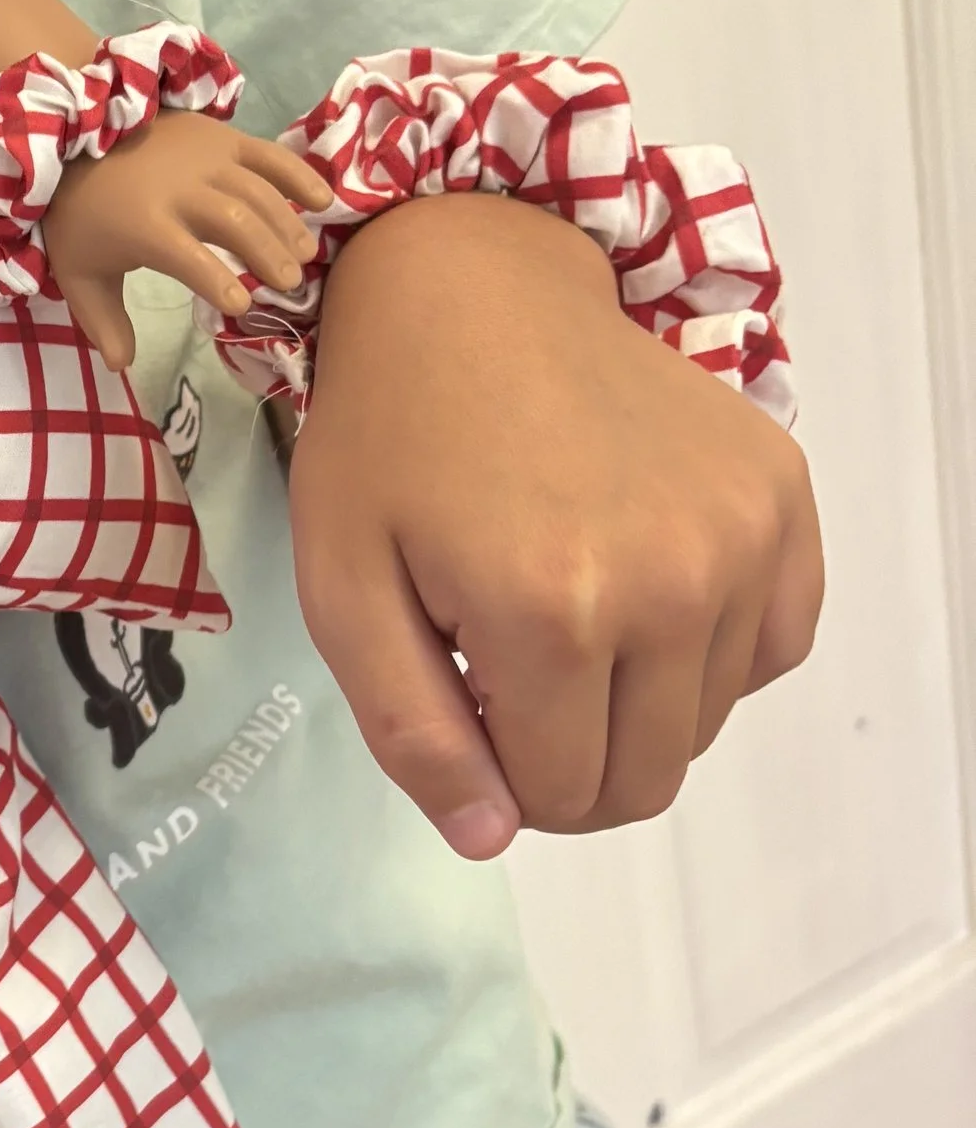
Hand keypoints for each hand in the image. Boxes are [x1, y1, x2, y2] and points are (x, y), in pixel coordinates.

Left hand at [42, 111, 331, 369]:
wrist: (75, 138)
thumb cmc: (82, 216)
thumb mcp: (80, 274)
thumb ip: (103, 321)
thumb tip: (122, 366)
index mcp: (145, 225)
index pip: (188, 258)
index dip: (216, 281)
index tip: (240, 306)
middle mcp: (181, 188)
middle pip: (235, 223)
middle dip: (266, 255)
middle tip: (288, 285)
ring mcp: (205, 158)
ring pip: (257, 192)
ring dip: (286, 225)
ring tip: (304, 256)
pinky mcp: (221, 136)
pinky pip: (267, 154)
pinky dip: (297, 175)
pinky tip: (321, 201)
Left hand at [291, 193, 822, 853]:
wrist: (475, 290)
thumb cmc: (389, 439)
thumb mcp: (345, 590)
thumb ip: (414, 730)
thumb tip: (491, 837)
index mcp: (551, 611)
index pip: (562, 795)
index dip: (503, 784)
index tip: (467, 716)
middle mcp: (672, 580)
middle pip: (647, 778)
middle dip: (571, 766)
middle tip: (508, 686)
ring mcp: (743, 536)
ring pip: (707, 723)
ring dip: (635, 706)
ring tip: (565, 615)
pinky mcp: (782, 498)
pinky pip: (773, 648)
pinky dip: (709, 652)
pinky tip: (639, 590)